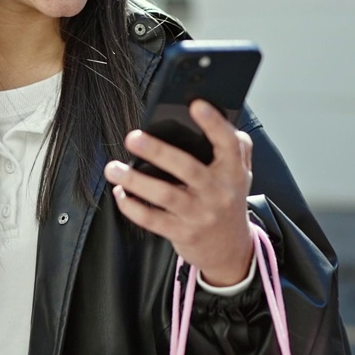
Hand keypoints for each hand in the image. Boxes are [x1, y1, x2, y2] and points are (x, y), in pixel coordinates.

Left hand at [103, 99, 254, 286]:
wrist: (230, 250)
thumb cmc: (228, 201)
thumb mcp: (240, 174)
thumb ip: (235, 145)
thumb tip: (216, 112)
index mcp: (233, 171)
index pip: (228, 143)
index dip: (214, 123)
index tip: (196, 104)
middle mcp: (218, 192)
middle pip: (187, 168)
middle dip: (158, 151)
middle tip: (133, 138)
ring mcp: (200, 214)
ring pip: (164, 195)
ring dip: (134, 181)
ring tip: (113, 168)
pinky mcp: (182, 233)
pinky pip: (152, 219)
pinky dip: (132, 206)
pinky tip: (120, 193)